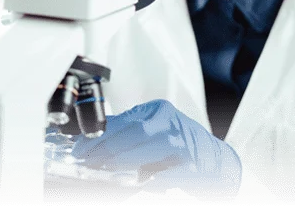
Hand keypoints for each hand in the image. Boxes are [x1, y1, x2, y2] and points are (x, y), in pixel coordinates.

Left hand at [71, 99, 241, 201]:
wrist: (213, 158)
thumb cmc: (178, 143)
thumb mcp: (155, 128)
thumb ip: (129, 130)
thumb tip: (96, 137)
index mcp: (159, 111)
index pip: (126, 119)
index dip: (101, 133)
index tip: (81, 146)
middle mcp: (171, 123)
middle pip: (135, 130)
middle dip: (106, 145)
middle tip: (86, 159)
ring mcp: (183, 144)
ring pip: (150, 146)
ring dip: (123, 158)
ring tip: (103, 168)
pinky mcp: (191, 167)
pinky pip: (168, 174)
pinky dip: (151, 180)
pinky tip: (138, 184)